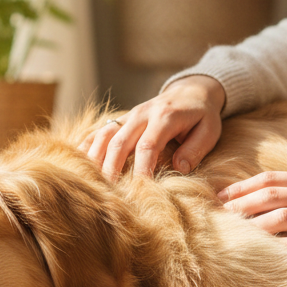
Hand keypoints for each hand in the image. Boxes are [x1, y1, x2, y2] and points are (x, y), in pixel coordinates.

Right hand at [86, 75, 225, 178]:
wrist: (191, 91)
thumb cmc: (202, 116)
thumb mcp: (209, 130)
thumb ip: (195, 149)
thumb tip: (179, 168)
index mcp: (165, 117)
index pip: (148, 146)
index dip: (141, 169)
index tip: (138, 191)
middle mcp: (142, 114)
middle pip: (119, 143)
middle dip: (112, 170)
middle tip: (108, 195)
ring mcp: (128, 116)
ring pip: (104, 136)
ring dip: (94, 159)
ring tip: (88, 184)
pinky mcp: (121, 119)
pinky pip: (98, 132)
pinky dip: (86, 147)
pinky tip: (77, 165)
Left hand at [218, 171, 286, 267]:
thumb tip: (262, 198)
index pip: (271, 178)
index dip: (242, 187)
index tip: (220, 196)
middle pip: (271, 195)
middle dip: (241, 205)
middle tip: (219, 216)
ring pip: (282, 217)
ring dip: (254, 225)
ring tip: (233, 234)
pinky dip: (280, 246)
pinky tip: (263, 251)